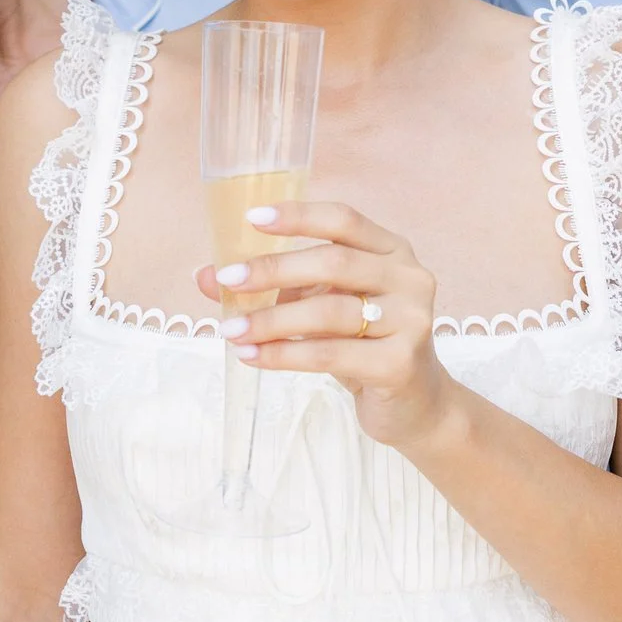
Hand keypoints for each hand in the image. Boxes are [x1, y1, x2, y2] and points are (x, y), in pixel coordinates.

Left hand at [201, 196, 448, 446]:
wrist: (415, 404)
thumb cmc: (363, 345)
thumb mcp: (321, 307)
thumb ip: (273, 288)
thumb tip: (206, 277)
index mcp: (392, 251)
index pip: (344, 220)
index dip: (299, 216)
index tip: (252, 219)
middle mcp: (409, 278)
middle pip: (334, 263)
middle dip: (273, 270)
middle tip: (227, 279)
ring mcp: (411, 321)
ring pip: (329, 311)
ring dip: (271, 320)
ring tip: (232, 329)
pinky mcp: (400, 363)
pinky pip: (330, 354)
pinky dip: (285, 354)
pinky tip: (253, 357)